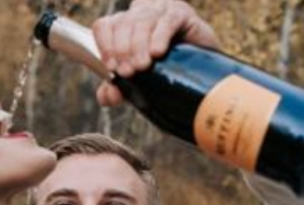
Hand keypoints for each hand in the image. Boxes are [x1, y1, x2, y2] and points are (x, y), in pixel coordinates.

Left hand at [92, 0, 220, 105]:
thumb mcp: (135, 85)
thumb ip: (115, 92)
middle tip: (128, 72)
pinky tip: (157, 52)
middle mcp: (139, 13)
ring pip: (143, 21)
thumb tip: (107, 96)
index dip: (105, 46)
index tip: (111, 67)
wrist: (199, 76)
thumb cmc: (161, 75)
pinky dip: (160, 36)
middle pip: (123, 24)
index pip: (104, 26)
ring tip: (142, 66)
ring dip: (139, 45)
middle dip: (122, 50)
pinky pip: (167, 21)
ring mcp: (160, 10)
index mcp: (123, 27)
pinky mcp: (181, 13)